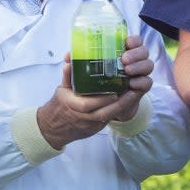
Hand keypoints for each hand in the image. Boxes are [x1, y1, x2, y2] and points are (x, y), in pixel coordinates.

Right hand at [37, 40, 152, 149]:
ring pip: (109, 117)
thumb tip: (69, 62)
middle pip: (103, 113)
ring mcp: (90, 124)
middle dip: (119, 104)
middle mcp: (82, 117)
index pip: (86, 105)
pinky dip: (119, 110)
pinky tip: (128, 100)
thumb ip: (67, 76)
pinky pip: (110, 119)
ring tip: (133, 94)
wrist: (56, 127)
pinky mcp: (96, 128)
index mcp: (71, 106)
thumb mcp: (61, 89)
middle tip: (131, 92)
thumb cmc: (60, 105)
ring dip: (123, 106)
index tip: (114, 92)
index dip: (101, 100)